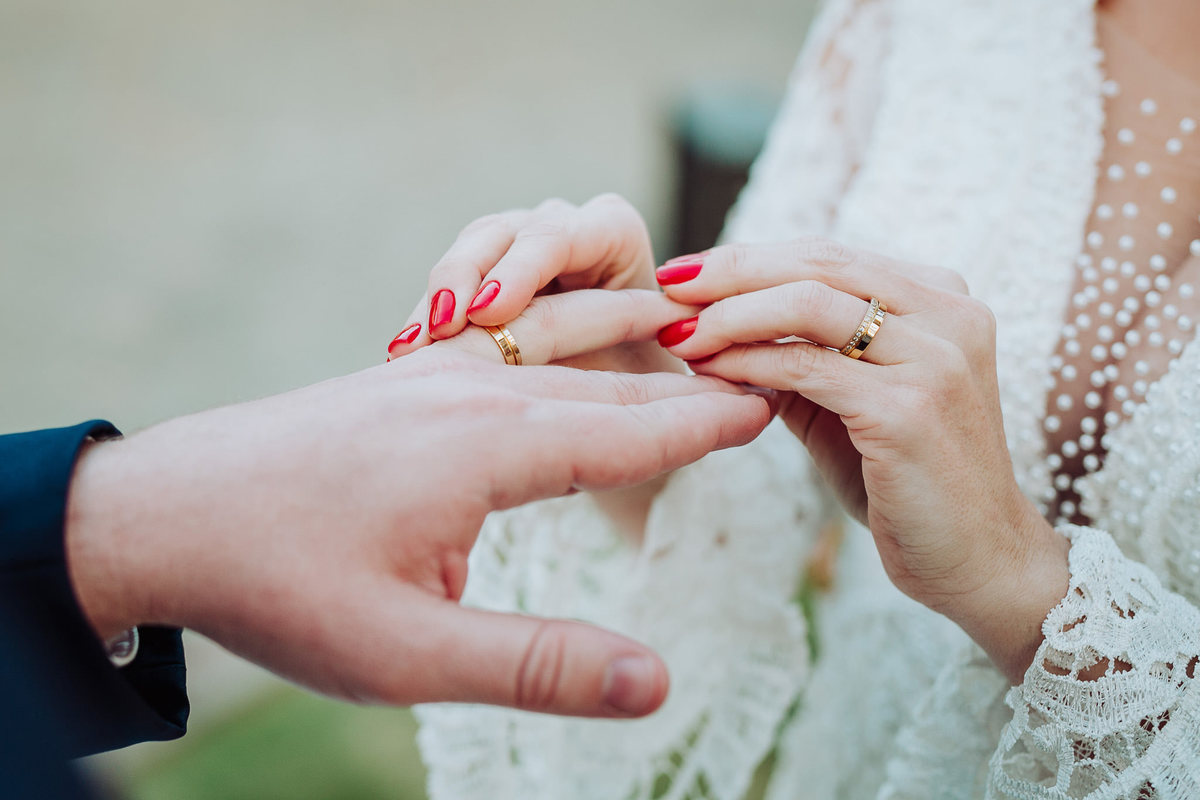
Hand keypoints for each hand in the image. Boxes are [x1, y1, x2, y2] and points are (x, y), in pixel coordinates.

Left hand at [64, 348, 771, 717]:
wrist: (164, 512)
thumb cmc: (280, 584)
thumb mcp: (408, 654)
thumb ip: (537, 666)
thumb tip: (656, 682)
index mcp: (487, 447)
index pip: (627, 431)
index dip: (701, 426)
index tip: (765, 406)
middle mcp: (470, 392)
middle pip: (603, 387)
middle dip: (678, 389)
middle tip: (747, 383)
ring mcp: (434, 374)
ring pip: (556, 360)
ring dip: (623, 358)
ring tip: (678, 348)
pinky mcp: (406, 379)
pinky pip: (511, 355)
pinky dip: (564, 353)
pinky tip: (566, 355)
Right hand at [385, 194, 682, 374]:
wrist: (617, 418)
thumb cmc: (646, 394)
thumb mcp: (652, 377)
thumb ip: (646, 351)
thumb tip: (675, 328)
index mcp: (614, 233)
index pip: (563, 233)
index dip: (524, 267)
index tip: (492, 313)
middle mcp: (563, 228)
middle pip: (505, 233)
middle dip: (468, 276)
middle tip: (447, 323)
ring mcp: (515, 249)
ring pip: (466, 255)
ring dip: (438, 299)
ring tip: (411, 346)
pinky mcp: (480, 278)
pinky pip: (444, 290)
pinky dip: (424, 321)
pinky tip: (402, 354)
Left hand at [654, 237, 1069, 681]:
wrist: (975, 560)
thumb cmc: (906, 480)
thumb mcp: (851, 402)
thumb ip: (801, 357)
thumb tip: (714, 325)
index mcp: (941, 299)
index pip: (828, 254)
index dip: (749, 258)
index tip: (685, 274)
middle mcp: (949, 314)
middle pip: (817, 263)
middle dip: (730, 271)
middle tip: (667, 288)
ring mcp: (936, 358)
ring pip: (808, 304)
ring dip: (729, 315)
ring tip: (678, 335)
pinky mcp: (910, 409)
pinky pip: (806, 367)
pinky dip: (748, 362)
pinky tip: (709, 372)